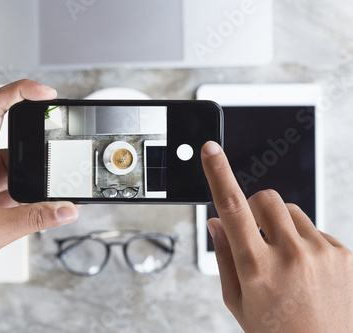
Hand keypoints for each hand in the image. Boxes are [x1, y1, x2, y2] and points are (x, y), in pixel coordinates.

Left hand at [0, 79, 79, 279]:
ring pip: (20, 160)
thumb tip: (67, 209)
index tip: (48, 94)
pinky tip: (46, 199)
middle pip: (14, 132)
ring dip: (38, 169)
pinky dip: (34, 187)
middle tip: (63, 138)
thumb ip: (35, 219)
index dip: (21, 91)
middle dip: (41, 135)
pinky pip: (18, 180)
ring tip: (58, 179)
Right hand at [201, 141, 352, 331]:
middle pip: (266, 198)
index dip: (219, 174)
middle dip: (255, 208)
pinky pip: (316, 228)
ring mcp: (321, 253)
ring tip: (285, 259)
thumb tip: (215, 222)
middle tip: (257, 234)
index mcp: (256, 268)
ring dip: (281, 225)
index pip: (232, 209)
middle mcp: (290, 256)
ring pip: (292, 210)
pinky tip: (307, 268)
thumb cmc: (276, 331)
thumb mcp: (237, 301)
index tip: (212, 150)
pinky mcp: (344, 254)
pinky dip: (305, 240)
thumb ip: (224, 256)